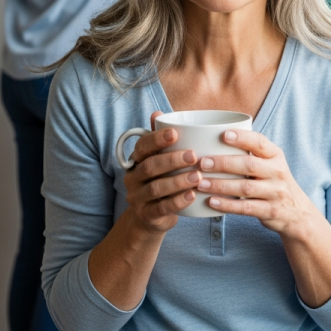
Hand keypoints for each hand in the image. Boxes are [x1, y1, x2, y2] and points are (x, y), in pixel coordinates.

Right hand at [123, 111, 201, 233]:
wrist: (150, 216)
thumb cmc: (161, 179)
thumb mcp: (160, 159)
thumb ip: (160, 139)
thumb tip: (157, 113)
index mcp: (136, 160)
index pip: (142, 146)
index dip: (157, 139)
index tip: (175, 133)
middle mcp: (133, 178)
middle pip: (149, 167)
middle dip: (172, 160)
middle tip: (193, 155)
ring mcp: (137, 198)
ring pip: (155, 188)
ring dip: (178, 181)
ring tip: (197, 176)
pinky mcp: (146, 215)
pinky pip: (161, 208)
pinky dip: (178, 201)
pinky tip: (192, 195)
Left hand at [196, 129, 317, 235]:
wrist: (297, 212)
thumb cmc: (274, 181)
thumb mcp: (271, 163)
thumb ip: (253, 153)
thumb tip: (216, 139)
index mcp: (276, 155)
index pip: (260, 142)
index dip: (242, 137)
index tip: (223, 134)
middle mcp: (278, 172)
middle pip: (249, 164)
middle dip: (224, 163)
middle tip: (203, 162)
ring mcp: (275, 192)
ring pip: (245, 187)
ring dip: (221, 185)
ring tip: (201, 183)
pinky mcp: (270, 211)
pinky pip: (246, 208)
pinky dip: (227, 205)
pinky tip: (211, 202)